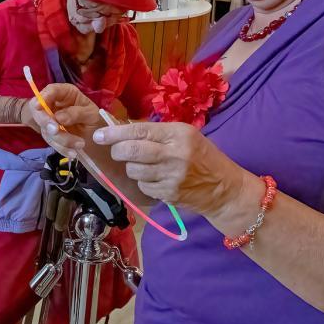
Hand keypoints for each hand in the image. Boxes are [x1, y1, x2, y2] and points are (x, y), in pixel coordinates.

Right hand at [25, 84, 100, 156]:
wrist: (98, 138)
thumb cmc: (96, 120)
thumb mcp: (91, 114)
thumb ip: (76, 113)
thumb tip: (58, 117)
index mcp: (66, 94)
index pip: (51, 90)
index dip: (43, 97)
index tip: (38, 106)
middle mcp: (55, 105)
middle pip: (40, 110)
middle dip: (46, 121)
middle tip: (55, 130)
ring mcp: (51, 120)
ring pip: (46, 129)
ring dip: (60, 139)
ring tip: (80, 144)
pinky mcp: (51, 135)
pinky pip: (51, 142)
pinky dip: (61, 148)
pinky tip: (73, 152)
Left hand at [93, 122, 252, 218]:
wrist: (224, 188)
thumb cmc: (202, 156)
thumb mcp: (185, 136)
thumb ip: (156, 133)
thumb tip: (122, 129)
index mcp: (178, 134)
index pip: (139, 131)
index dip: (115, 133)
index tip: (99, 135)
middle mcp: (174, 154)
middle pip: (132, 151)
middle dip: (117, 151)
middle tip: (117, 151)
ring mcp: (171, 176)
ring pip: (134, 170)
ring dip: (132, 168)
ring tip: (144, 165)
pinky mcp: (169, 194)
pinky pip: (143, 185)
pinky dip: (144, 181)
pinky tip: (156, 178)